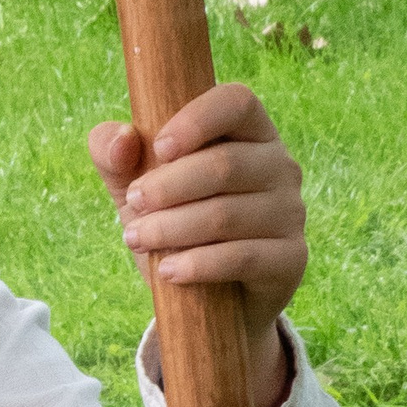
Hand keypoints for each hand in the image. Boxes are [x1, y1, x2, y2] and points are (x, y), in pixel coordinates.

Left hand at [88, 82, 303, 406]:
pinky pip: (243, 257)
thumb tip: (119, 139)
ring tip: (137, 239)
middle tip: (133, 204)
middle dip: (168, 186)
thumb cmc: (173, 228)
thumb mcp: (135, 191)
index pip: (237, 102)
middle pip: (225, 164)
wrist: (209, 304)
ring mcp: (291, 212)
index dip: (197, 120)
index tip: (159, 149)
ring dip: (172, 228)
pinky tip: (166, 271)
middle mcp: (280, 166)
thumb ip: (115, 158)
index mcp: (249, 133)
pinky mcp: (291, 258)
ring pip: (228, 214)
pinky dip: (198, 264)